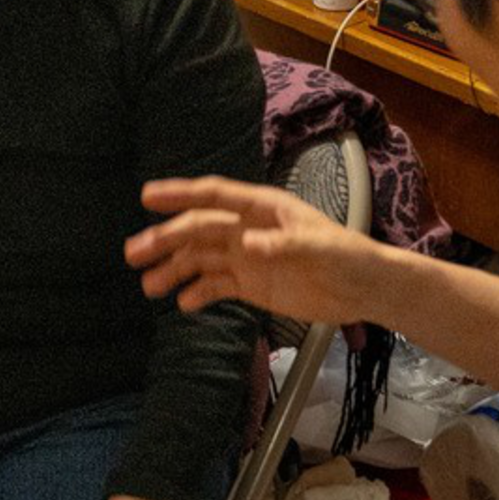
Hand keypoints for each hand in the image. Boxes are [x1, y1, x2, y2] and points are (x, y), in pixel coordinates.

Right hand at [127, 177, 385, 327]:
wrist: (365, 289)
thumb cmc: (346, 256)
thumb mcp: (318, 248)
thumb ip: (282, 246)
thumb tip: (245, 245)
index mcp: (262, 209)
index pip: (214, 196)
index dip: (180, 194)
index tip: (147, 196)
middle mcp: (247, 229)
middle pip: (198, 230)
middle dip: (165, 239)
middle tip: (133, 253)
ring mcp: (247, 257)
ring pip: (201, 259)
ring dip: (174, 269)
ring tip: (148, 287)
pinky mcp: (252, 285)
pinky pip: (217, 286)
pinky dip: (198, 293)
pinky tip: (182, 304)